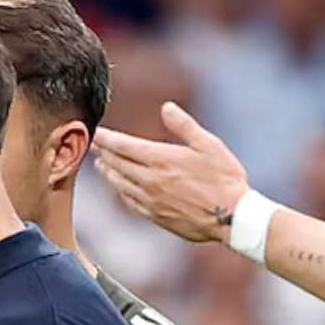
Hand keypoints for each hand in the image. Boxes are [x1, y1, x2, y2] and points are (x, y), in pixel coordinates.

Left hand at [91, 103, 249, 245]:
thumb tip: (166, 107)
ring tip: (101, 164)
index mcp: (162, 160)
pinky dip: (120, 191)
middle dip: (104, 153)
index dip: (108, 139)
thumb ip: (184, 126)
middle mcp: (150, 180)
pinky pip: (129, 201)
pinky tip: (119, 188)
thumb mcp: (209, 145)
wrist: (230, 218)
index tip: (97, 133)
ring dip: (108, 172)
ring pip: (120, 184)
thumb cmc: (225, 179)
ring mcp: (150, 200)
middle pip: (118, 164)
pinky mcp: (154, 215)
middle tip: (94, 146)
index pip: (124, 146)